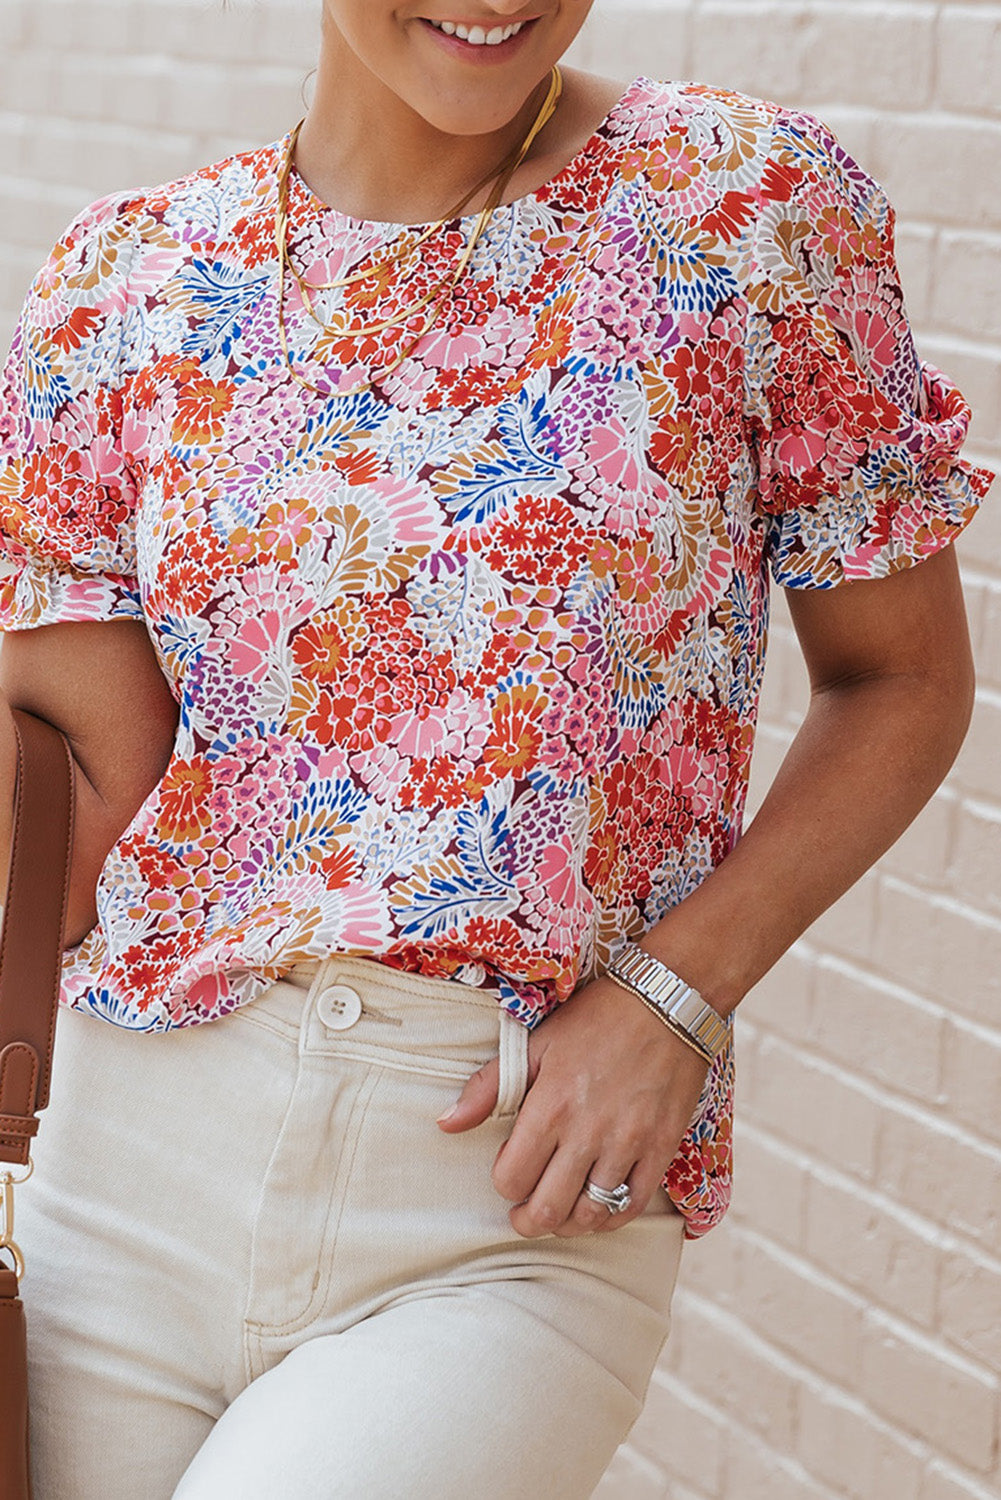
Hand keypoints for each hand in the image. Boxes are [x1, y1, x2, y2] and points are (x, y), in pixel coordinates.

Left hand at [436, 976, 709, 1235]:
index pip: (512, 1177)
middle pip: (548, 1208)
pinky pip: (633, 1205)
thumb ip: (488, 1087)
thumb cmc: (596, 1019)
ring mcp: (628, 1144)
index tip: (510, 1173)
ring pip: (590, 1215)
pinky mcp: (661, 1148)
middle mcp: (587, 1132)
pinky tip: (598, 1211)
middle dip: (528, 1220)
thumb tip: (446, 1125)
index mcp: (550, 1106)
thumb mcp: (535, 1043)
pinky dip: (611, 1219)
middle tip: (524, 1216)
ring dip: (568, 1224)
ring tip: (559, 1214)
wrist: (667, 1002)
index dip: (505, 1182)